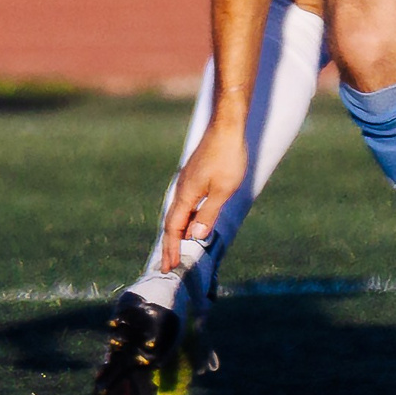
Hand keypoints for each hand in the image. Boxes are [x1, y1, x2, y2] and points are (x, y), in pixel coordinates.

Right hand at [158, 122, 249, 271]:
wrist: (226, 127)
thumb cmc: (227, 157)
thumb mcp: (223, 190)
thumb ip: (208, 214)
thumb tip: (195, 236)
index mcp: (186, 195)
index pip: (174, 228)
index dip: (171, 248)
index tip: (168, 267)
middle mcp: (182, 189)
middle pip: (172, 222)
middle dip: (170, 245)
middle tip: (167, 265)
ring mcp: (187, 181)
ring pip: (178, 212)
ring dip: (177, 231)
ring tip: (178, 248)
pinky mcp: (194, 175)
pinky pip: (185, 203)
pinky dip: (185, 218)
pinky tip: (192, 221)